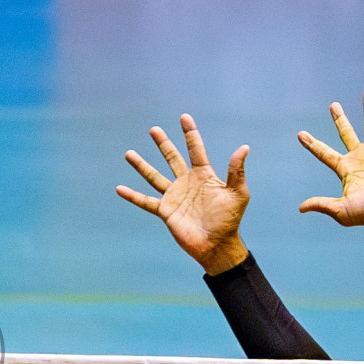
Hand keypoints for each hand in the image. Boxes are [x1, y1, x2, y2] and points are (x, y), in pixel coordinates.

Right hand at [117, 114, 250, 275]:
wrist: (216, 245)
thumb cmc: (230, 220)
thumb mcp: (237, 194)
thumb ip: (236, 171)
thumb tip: (243, 147)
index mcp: (204, 176)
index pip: (195, 150)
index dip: (190, 133)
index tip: (184, 117)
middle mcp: (187, 183)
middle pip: (172, 158)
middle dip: (163, 144)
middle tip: (154, 129)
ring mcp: (174, 196)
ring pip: (154, 176)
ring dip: (141, 165)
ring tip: (129, 153)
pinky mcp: (165, 211)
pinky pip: (145, 201)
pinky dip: (132, 195)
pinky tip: (119, 189)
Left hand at [297, 89, 363, 242]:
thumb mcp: (341, 210)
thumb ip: (322, 204)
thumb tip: (300, 207)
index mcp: (345, 169)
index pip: (324, 153)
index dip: (312, 144)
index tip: (300, 134)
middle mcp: (359, 157)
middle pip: (346, 133)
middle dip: (339, 119)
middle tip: (333, 105)